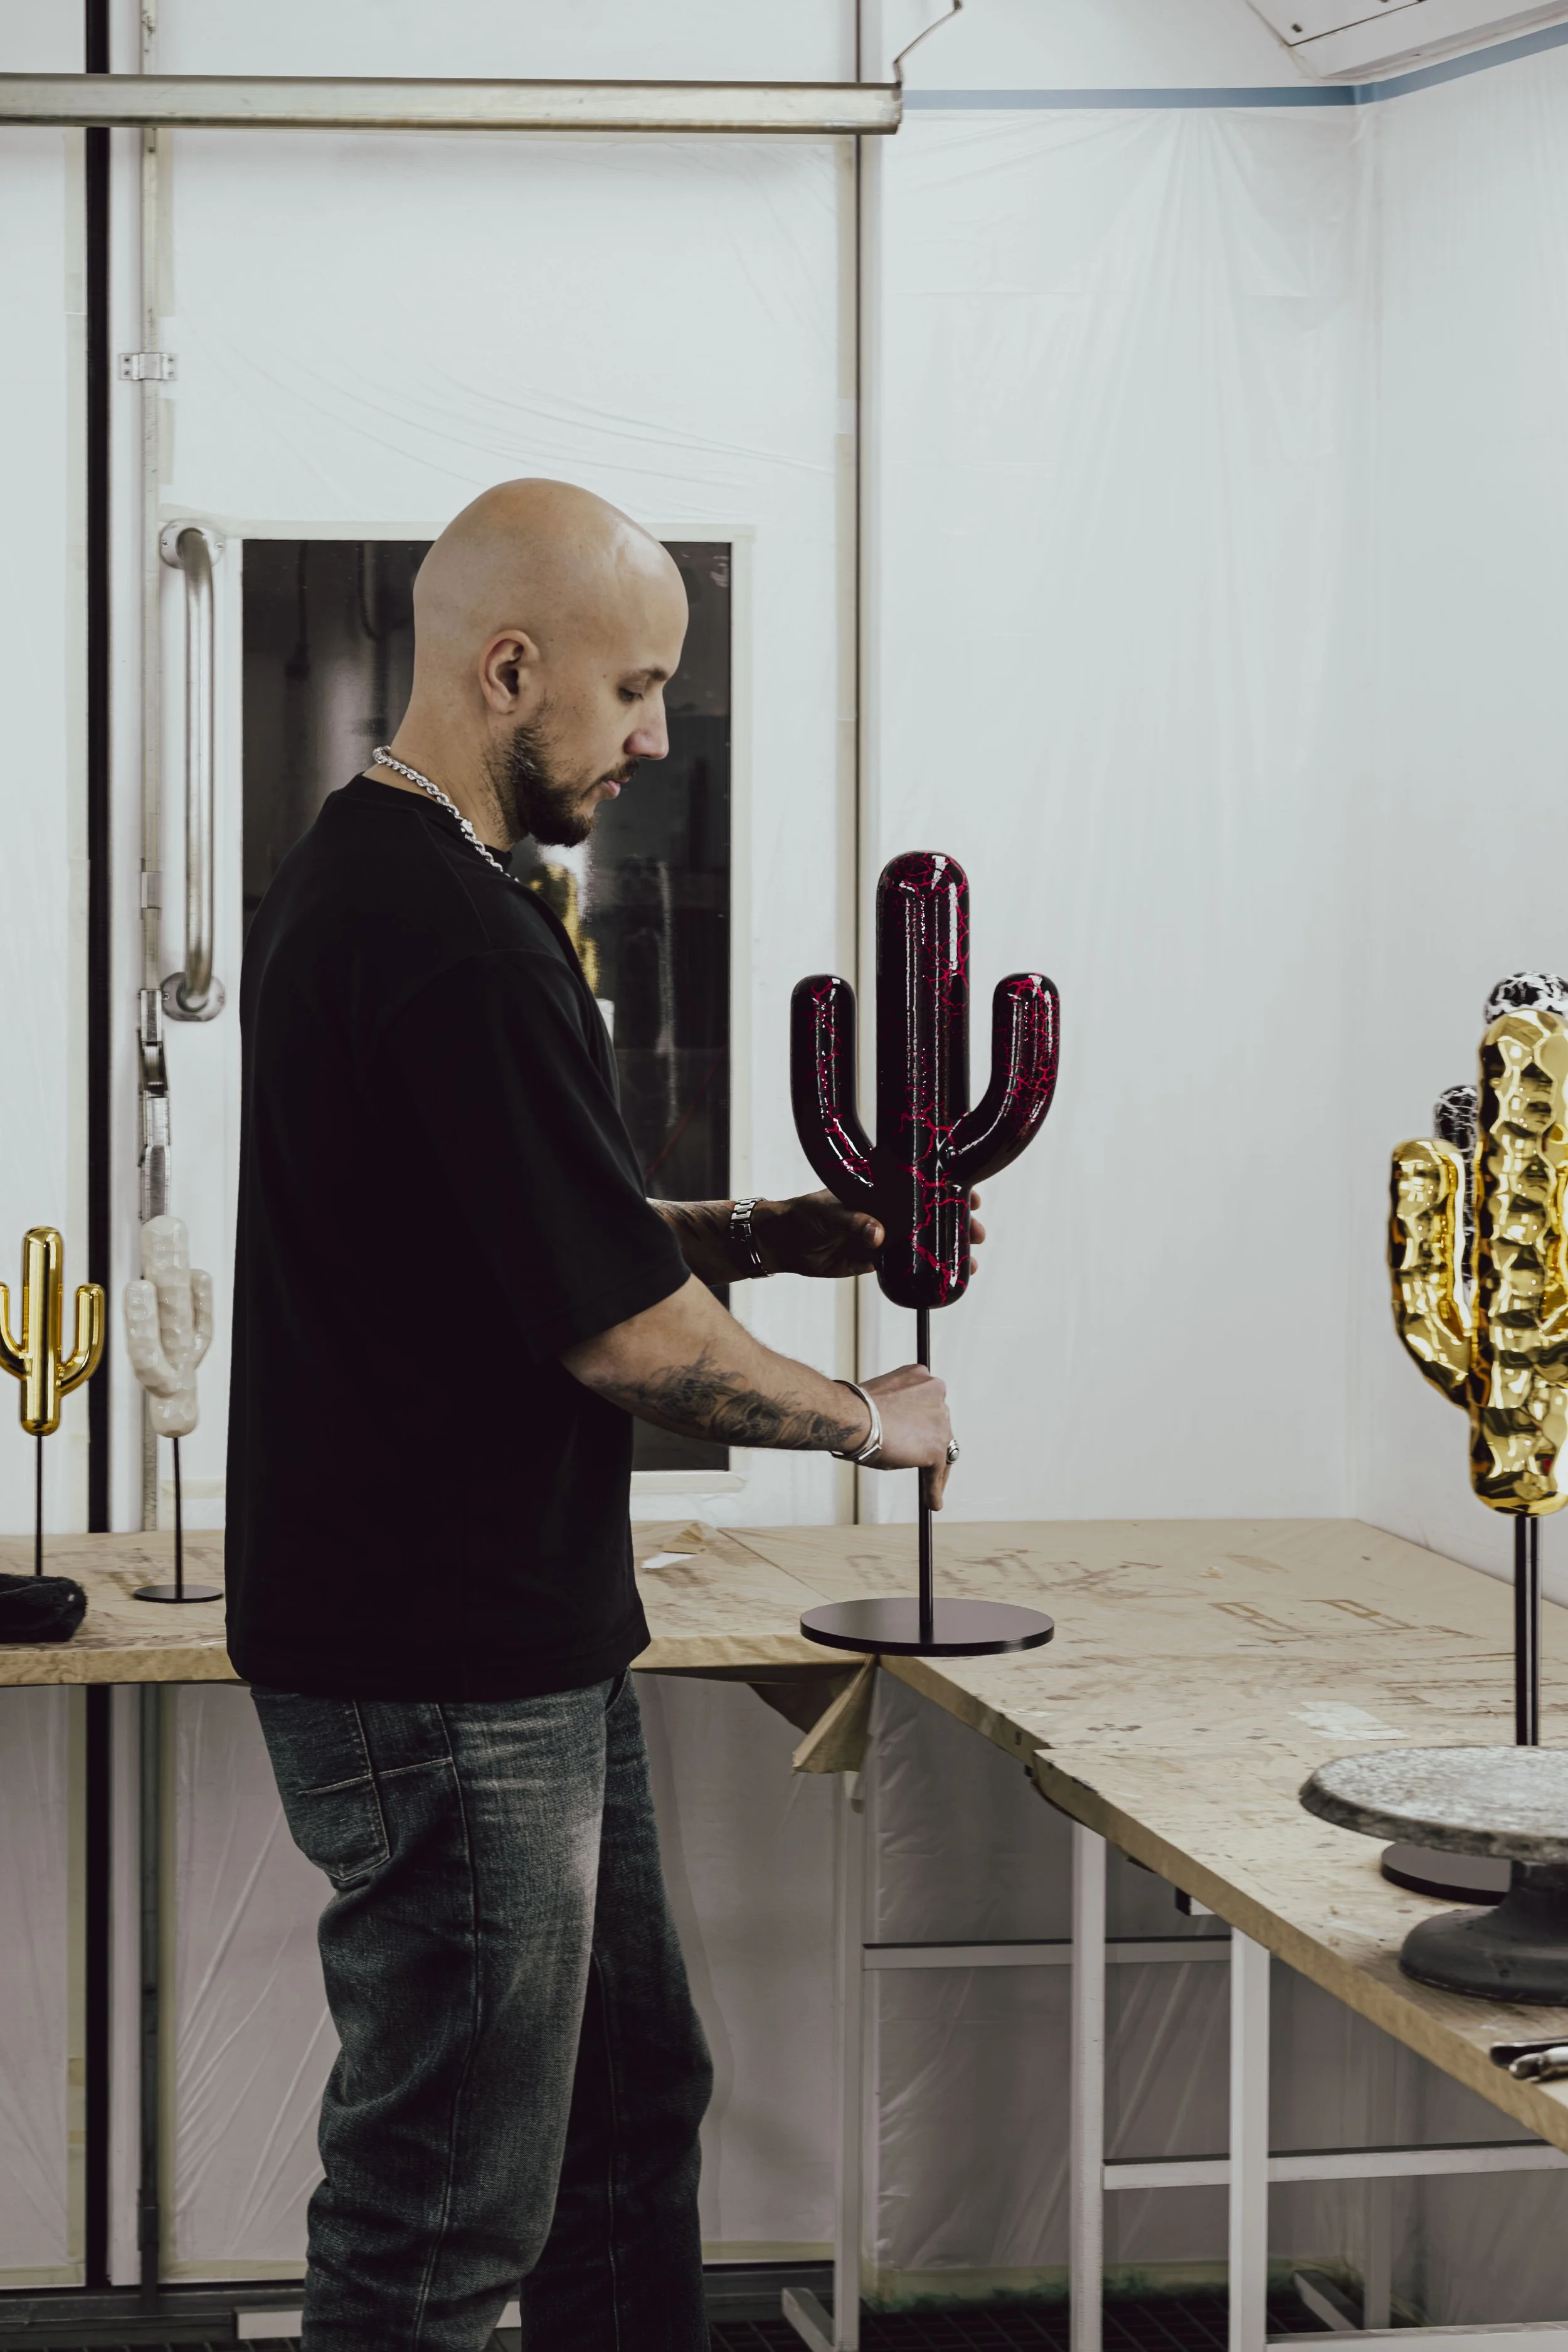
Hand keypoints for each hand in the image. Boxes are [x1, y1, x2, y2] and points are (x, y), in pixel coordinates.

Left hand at [761, 1189, 986, 1280]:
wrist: (783, 1243)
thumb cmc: (804, 1215)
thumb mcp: (829, 1213)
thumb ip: (854, 1222)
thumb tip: (879, 1234)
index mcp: (880, 1187)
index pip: (921, 1182)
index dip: (948, 1186)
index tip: (970, 1194)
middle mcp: (887, 1208)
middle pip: (931, 1212)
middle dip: (958, 1221)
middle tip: (978, 1233)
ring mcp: (884, 1233)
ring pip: (924, 1239)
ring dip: (948, 1248)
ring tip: (971, 1260)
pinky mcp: (876, 1258)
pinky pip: (907, 1263)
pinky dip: (927, 1269)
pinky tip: (947, 1275)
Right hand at [858, 1362, 954, 1508]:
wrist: (854, 1417)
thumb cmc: (856, 1407)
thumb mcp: (883, 1398)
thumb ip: (898, 1410)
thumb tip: (897, 1432)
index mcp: (921, 1376)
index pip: (929, 1402)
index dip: (924, 1420)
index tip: (920, 1433)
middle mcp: (937, 1393)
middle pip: (938, 1424)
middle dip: (928, 1441)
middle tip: (920, 1458)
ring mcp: (940, 1421)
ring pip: (941, 1448)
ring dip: (934, 1467)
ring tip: (929, 1487)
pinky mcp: (937, 1448)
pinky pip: (937, 1472)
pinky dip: (934, 1488)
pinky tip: (933, 1502)